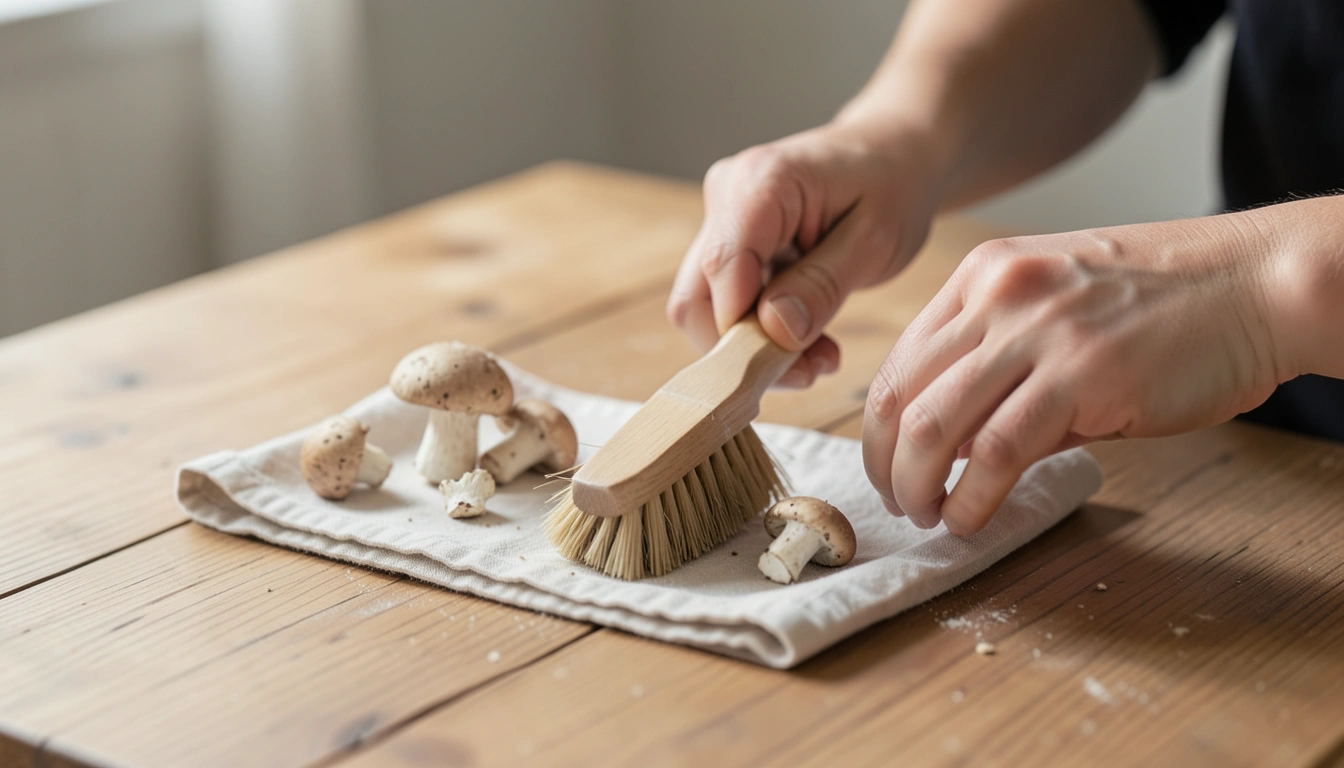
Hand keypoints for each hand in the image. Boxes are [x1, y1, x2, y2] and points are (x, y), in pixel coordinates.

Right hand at [667, 119, 938, 387]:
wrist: (893, 155)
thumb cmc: (892, 185)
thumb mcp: (876, 240)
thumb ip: (823, 284)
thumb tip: (774, 330)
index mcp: (762, 182)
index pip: (722, 268)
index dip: (746, 331)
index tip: (798, 366)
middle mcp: (726, 196)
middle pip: (696, 299)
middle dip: (747, 352)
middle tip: (813, 370)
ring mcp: (721, 220)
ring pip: (707, 310)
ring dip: (758, 348)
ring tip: (821, 357)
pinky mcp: (729, 245)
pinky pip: (726, 305)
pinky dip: (763, 334)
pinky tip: (810, 340)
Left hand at [862, 215, 1293, 534]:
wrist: (1259, 283)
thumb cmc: (1170, 303)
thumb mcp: (1060, 313)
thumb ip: (1002, 371)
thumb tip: (959, 447)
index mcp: (985, 275)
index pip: (900, 360)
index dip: (880, 426)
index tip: (889, 465)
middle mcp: (998, 295)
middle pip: (898, 395)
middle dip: (884, 464)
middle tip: (899, 502)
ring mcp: (1037, 332)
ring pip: (933, 424)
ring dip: (916, 485)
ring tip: (928, 516)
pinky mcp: (1081, 375)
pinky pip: (998, 451)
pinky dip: (972, 497)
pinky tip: (970, 519)